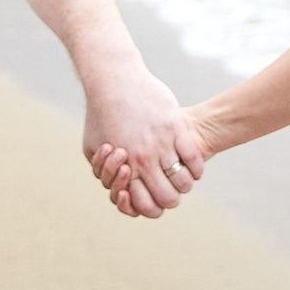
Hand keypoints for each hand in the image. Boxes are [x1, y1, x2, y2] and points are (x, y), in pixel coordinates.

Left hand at [80, 64, 203, 218]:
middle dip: (172, 199)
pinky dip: (197, 167)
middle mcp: (145, 159)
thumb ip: (103, 171)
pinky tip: (193, 164)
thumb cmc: (100, 115)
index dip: (154, 208)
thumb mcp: (92, 148)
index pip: (147, 206)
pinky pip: (194, 157)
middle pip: (169, 198)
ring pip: (184, 181)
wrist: (113, 81)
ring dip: (185, 184)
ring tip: (183, 176)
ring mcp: (162, 142)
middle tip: (172, 190)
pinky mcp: (175, 126)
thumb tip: (117, 187)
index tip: (155, 198)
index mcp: (126, 168)